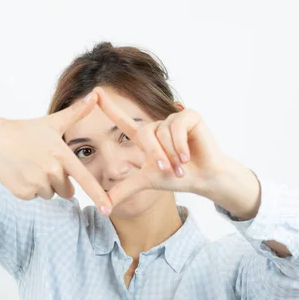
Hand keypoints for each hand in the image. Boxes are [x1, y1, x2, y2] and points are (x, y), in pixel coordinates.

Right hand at [0, 92, 112, 212]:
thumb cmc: (26, 130)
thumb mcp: (52, 122)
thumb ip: (76, 113)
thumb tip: (96, 95)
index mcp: (61, 155)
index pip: (85, 179)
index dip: (98, 195)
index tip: (107, 209)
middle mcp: (50, 170)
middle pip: (67, 191)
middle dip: (59, 182)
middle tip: (44, 164)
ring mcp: (36, 182)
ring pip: (50, 194)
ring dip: (44, 186)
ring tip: (32, 166)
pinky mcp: (23, 192)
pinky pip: (35, 197)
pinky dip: (30, 189)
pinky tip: (22, 173)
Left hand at [93, 86, 226, 207]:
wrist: (203, 177)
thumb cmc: (177, 178)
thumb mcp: (146, 182)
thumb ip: (123, 190)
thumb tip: (103, 207)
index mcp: (145, 137)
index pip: (122, 120)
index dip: (109, 107)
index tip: (95, 92)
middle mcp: (157, 125)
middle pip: (145, 133)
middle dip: (156, 155)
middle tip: (168, 171)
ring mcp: (172, 119)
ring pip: (163, 132)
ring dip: (172, 154)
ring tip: (182, 166)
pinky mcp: (188, 115)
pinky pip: (176, 127)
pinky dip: (180, 144)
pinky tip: (188, 156)